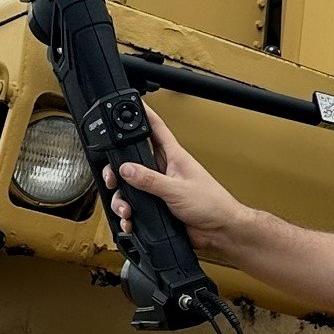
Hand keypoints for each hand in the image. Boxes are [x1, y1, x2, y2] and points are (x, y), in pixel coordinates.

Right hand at [107, 103, 241, 251]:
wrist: (220, 229)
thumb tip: (127, 168)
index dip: (145, 115)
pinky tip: (130, 220)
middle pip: (134, 159)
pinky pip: (137, 205)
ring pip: (131, 186)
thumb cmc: (212, 203)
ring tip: (126, 208)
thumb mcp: (177, 189)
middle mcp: (165, 170)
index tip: (132, 105)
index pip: (156, 129)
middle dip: (119, 170)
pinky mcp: (159, 205)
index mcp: (174, 157)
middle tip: (114, 178)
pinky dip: (130, 213)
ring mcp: (161, 187)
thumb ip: (150, 179)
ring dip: (123, 198)